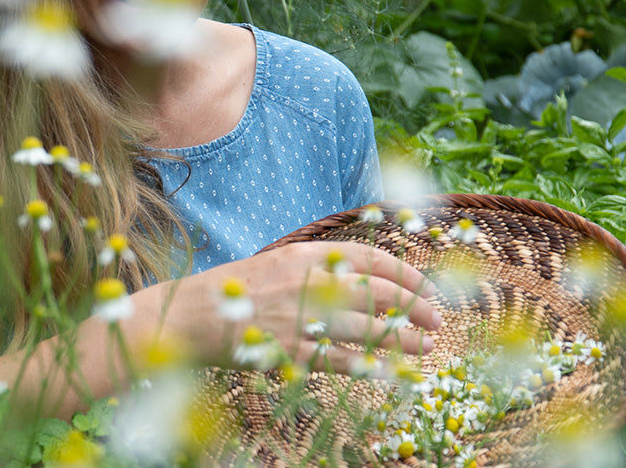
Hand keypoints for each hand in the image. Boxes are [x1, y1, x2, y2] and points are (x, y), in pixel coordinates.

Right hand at [176, 240, 440, 372]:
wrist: (191, 315)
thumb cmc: (234, 290)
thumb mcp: (275, 263)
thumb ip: (314, 267)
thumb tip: (359, 277)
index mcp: (305, 254)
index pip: (371, 259)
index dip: (406, 274)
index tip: (425, 287)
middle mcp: (309, 282)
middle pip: (380, 291)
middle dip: (416, 305)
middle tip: (435, 318)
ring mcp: (303, 318)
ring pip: (370, 329)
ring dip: (404, 338)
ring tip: (426, 346)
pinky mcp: (294, 351)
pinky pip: (345, 361)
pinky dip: (375, 366)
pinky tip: (395, 371)